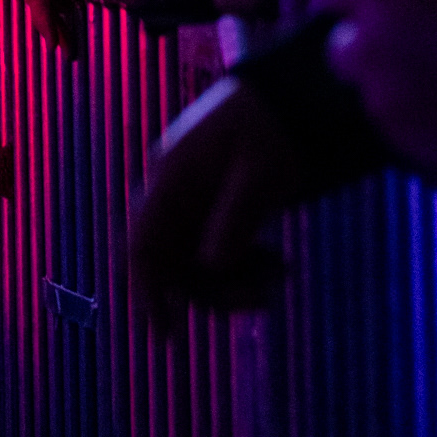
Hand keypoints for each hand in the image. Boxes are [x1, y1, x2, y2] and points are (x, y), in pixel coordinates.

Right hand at [128, 78, 299, 325]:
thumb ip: (235, 217)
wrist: (294, 100)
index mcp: (171, 177)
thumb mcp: (261, 172)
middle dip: (212, 290)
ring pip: (196, 264)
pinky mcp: (214, 211)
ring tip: (280, 273)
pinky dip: (242, 268)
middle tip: (264, 297)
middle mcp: (173, 194)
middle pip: (172, 264)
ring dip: (234, 281)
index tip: (164, 336)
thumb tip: (210, 266)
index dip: (146, 292)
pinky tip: (277, 264)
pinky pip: (216, 254)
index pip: (143, 244)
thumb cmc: (274, 127)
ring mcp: (192, 203)